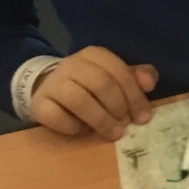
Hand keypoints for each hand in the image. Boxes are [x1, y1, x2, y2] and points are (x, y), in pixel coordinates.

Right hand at [29, 46, 155, 140]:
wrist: (49, 88)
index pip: (119, 72)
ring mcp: (53, 83)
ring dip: (100, 119)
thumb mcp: (114, 77)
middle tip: (125, 126)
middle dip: (118, 108)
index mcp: (94, 55)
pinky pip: (56, 116)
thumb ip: (135, 78)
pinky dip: (73, 127)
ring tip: (112, 133)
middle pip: (101, 84)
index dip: (134, 96)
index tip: (143, 118)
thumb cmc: (89, 85)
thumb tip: (149, 84)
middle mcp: (72, 64)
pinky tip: (82, 131)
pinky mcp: (39, 103)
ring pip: (79, 100)